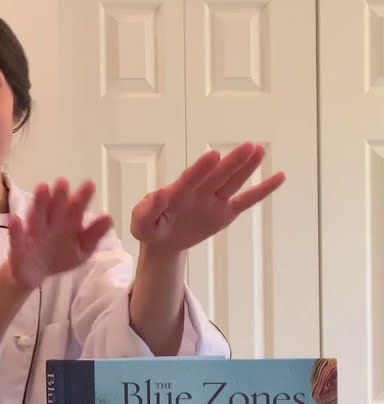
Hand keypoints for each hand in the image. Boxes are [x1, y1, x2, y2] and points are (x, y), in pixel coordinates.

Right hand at [6, 179, 113, 289]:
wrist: (32, 274)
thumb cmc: (58, 257)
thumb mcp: (80, 250)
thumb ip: (93, 235)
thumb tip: (110, 219)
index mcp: (66, 225)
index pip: (75, 209)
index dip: (82, 198)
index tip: (89, 184)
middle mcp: (50, 225)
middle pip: (55, 209)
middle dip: (59, 196)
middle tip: (63, 182)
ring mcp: (33, 235)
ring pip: (37, 217)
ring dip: (39, 203)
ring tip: (42, 187)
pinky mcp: (18, 248)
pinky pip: (17, 238)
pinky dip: (16, 229)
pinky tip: (15, 219)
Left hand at [130, 143, 285, 254]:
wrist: (161, 241)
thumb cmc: (149, 227)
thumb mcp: (140, 224)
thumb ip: (147, 211)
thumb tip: (161, 194)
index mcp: (177, 193)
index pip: (190, 179)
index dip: (201, 169)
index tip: (213, 155)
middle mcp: (199, 192)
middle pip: (217, 176)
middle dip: (232, 163)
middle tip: (248, 146)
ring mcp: (214, 200)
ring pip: (233, 182)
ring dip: (246, 168)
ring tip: (259, 150)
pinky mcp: (225, 212)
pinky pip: (246, 200)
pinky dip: (262, 190)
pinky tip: (279, 177)